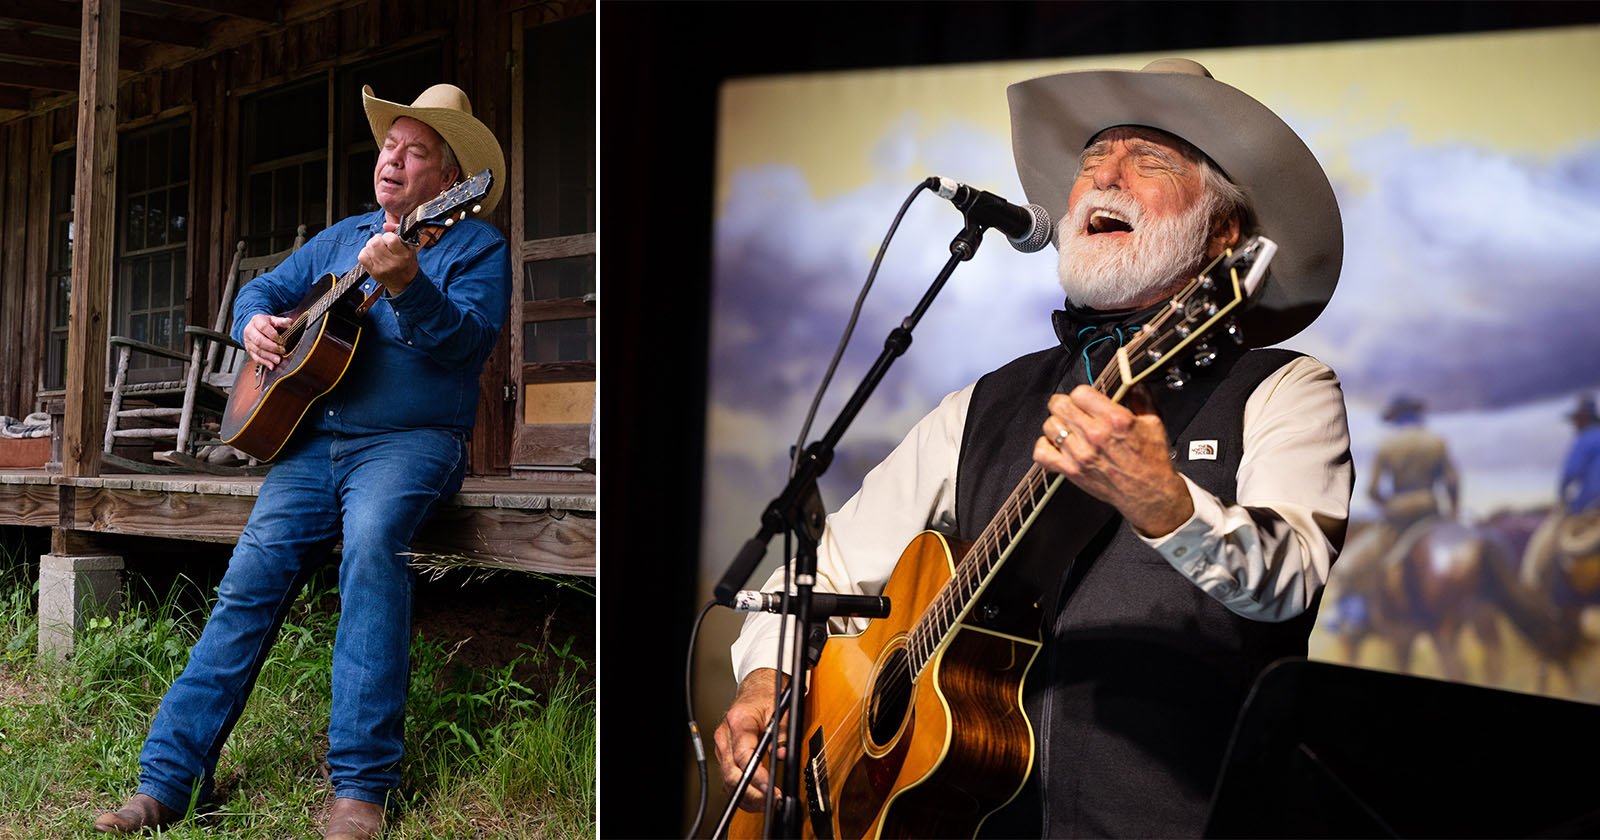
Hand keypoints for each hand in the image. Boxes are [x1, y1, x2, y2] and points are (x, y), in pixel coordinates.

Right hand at [243, 313, 292, 369]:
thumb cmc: (264, 323)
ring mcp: (248, 341)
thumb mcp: (273, 319)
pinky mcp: (249, 350)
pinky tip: (271, 365)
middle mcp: (250, 331)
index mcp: (256, 321)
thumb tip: (289, 322)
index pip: (264, 328)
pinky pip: (255, 358)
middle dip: (272, 347)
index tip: (282, 341)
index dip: (273, 335)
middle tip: (282, 351)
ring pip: (257, 350)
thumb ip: (281, 321)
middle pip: (259, 341)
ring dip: (269, 357)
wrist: (253, 327)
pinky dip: (264, 362)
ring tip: (278, 360)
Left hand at [359, 222, 420, 294]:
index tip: (390, 239)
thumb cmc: (407, 263)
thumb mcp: (409, 247)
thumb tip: (385, 225)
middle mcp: (392, 263)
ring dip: (372, 245)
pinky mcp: (373, 272)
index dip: (388, 236)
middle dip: (378, 239)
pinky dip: (365, 252)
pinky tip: (372, 254)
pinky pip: (362, 256)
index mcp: (404, 256)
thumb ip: (398, 232)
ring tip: (378, 249)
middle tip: (382, 243)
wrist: (405, 283)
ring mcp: (381, 268)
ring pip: (368, 248)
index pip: (390, 239)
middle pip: (376, 243)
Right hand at [712, 668, 787, 811]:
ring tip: (766, 803)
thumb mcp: (780, 710)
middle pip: (732, 773)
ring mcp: (722, 747)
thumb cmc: (765, 697)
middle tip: (770, 800)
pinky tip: (755, 798)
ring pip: (728, 780)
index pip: (743, 755)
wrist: (755, 689)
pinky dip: (741, 791)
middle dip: (751, 792)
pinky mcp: (724, 754)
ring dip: (746, 796)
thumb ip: (782, 733)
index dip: (755, 775)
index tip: (769, 787)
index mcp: (738, 721)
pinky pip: (729, 778)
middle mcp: (725, 736)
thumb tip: (781, 755)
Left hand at [1033, 384, 1193, 536]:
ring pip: (1049, 425)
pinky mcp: (1071, 471)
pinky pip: (1042, 453)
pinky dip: (1045, 446)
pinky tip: (1057, 444)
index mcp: (1115, 419)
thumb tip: (1132, 383)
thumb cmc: (1152, 461)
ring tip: (1067, 428)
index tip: (1085, 399)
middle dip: (1064, 404)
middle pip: (1059, 405)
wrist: (1149, 494)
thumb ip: (1140, 399)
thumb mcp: (1154, 423)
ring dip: (1056, 424)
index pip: (1080, 392)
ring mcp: (1080, 454)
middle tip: (1071, 409)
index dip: (1081, 394)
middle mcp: (1095, 435)